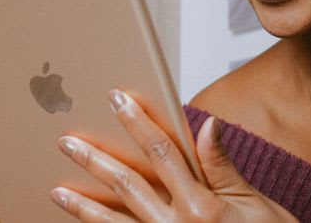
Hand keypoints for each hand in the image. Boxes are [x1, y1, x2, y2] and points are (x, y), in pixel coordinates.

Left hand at [51, 89, 297, 221]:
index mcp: (203, 206)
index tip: (118, 100)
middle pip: (129, 184)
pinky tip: (83, 222)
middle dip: (96, 160)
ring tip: (59, 189)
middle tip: (67, 141)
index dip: (139, 124)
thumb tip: (205, 124)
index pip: (163, 154)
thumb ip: (221, 165)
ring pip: (117, 220)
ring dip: (84, 204)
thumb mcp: (252, 201)